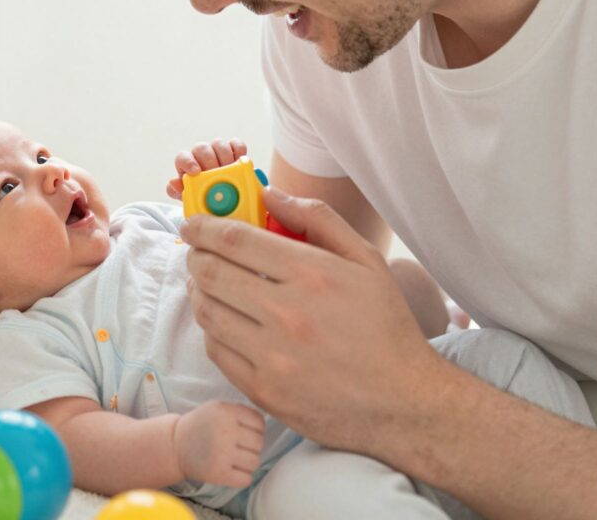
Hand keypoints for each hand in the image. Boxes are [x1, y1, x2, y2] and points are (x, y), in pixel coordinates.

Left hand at [166, 138, 247, 199]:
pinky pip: (236, 144)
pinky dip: (239, 150)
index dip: (188, 162)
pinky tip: (239, 160)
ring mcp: (217, 151)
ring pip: (218, 144)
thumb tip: (173, 183)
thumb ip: (179, 191)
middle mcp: (201, 156)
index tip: (196, 172)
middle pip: (202, 148)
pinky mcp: (234, 151)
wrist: (224, 201)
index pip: (183, 157)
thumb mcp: (191, 198)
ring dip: (224, 156)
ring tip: (229, 170)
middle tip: (216, 173)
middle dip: (209, 160)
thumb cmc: (204, 197)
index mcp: (188, 165)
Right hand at [173, 401, 264, 486]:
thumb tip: (267, 424)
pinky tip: (231, 470)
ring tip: (234, 458)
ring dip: (247, 462)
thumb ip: (240, 411)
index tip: (244, 433)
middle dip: (251, 446)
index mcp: (226, 411)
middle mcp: (225, 431)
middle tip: (238, 447)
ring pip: (255, 462)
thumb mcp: (218, 407)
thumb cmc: (202, 425)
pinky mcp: (218, 473)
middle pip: (259, 443)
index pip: (259, 423)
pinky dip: (242, 477)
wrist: (176, 444)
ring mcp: (222, 453)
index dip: (255, 429)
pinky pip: (246, 479)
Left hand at [183, 187, 444, 454]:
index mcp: (312, 274)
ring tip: (206, 282)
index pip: (234, 239)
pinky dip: (212, 328)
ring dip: (198, 290)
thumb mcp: (365, 260)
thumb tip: (269, 194)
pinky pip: (215, 349)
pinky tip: (222, 319)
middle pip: (211, 272)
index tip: (193, 223)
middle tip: (196, 251)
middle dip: (195, 255)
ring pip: (207, 311)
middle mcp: (288, 314)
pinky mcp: (263, 390)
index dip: (204, 227)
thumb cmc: (384, 325)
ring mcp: (272, 356)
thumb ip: (317, 218)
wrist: (403, 402)